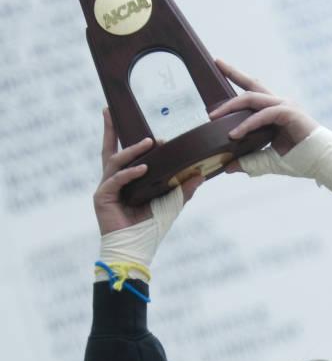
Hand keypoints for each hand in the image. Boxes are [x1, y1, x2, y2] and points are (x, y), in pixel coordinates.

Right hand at [94, 108, 202, 235]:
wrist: (135, 250)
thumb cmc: (150, 229)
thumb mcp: (171, 205)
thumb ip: (183, 189)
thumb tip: (201, 174)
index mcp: (125, 181)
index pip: (122, 154)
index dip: (121, 135)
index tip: (130, 120)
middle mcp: (113, 181)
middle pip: (109, 150)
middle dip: (110, 129)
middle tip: (110, 110)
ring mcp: (105, 189)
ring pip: (115, 161)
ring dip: (132, 151)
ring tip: (150, 143)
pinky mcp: (102, 198)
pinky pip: (115, 180)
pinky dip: (130, 173)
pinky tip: (143, 168)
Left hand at [210, 60, 318, 171]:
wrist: (324, 163)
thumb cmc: (301, 160)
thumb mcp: (269, 162)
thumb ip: (250, 162)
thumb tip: (229, 167)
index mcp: (275, 111)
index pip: (252, 93)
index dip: (237, 77)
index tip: (219, 65)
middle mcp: (279, 104)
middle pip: (251, 85)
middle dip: (233, 73)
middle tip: (216, 63)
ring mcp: (284, 107)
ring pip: (252, 98)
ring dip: (231, 106)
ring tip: (214, 117)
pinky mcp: (289, 113)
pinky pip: (263, 115)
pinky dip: (248, 124)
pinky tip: (235, 134)